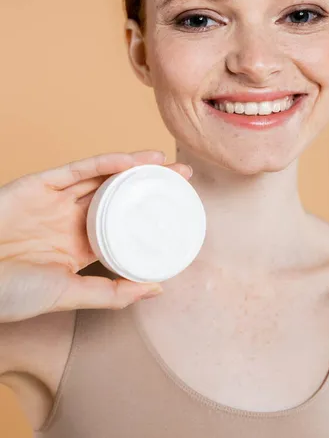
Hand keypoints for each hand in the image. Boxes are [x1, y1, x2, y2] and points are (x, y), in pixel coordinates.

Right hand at [0, 151, 191, 321]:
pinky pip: (78, 169)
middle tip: (184, 177)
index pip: (124, 224)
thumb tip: (157, 289)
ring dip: (134, 166)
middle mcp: (72, 220)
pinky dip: (105, 162)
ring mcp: (57, 200)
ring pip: (103, 176)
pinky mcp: (41, 184)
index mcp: (80, 246)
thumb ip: (110, 293)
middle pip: (119, 195)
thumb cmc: (10, 293)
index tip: (180, 209)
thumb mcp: (67, 295)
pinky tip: (131, 160)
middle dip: (150, 185)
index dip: (149, 214)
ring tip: (165, 162)